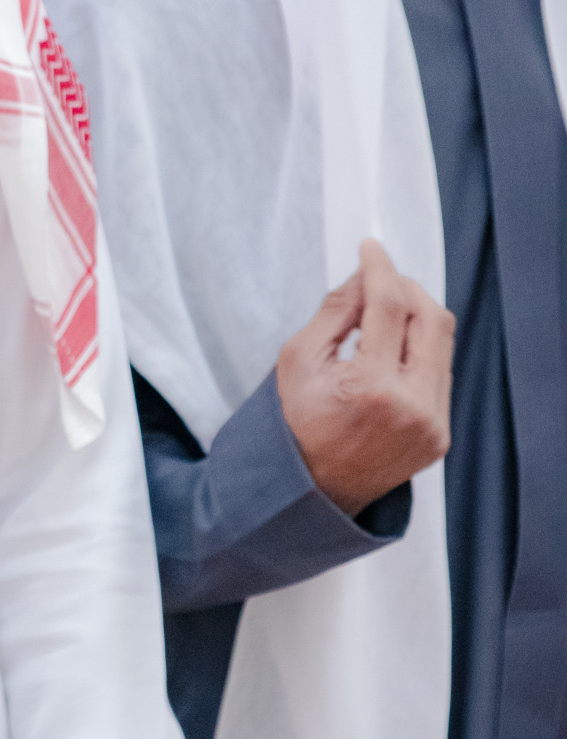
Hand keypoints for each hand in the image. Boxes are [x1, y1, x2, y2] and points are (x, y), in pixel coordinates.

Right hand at [276, 238, 452, 515]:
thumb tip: (365, 276)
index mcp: (372, 388)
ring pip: (442, 343)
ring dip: (414, 318)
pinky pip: (440, 373)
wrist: (311, 491)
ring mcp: (432, 424)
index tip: (371, 248)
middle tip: (378, 281)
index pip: (389, 307)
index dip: (380, 269)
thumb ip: (335, 312)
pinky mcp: (441, 434)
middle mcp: (413, 407)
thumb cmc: (296, 426)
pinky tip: (388, 354)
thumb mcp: (297, 361)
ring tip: (379, 319)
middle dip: (406, 289)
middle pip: (431, 318)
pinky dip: (418, 351)